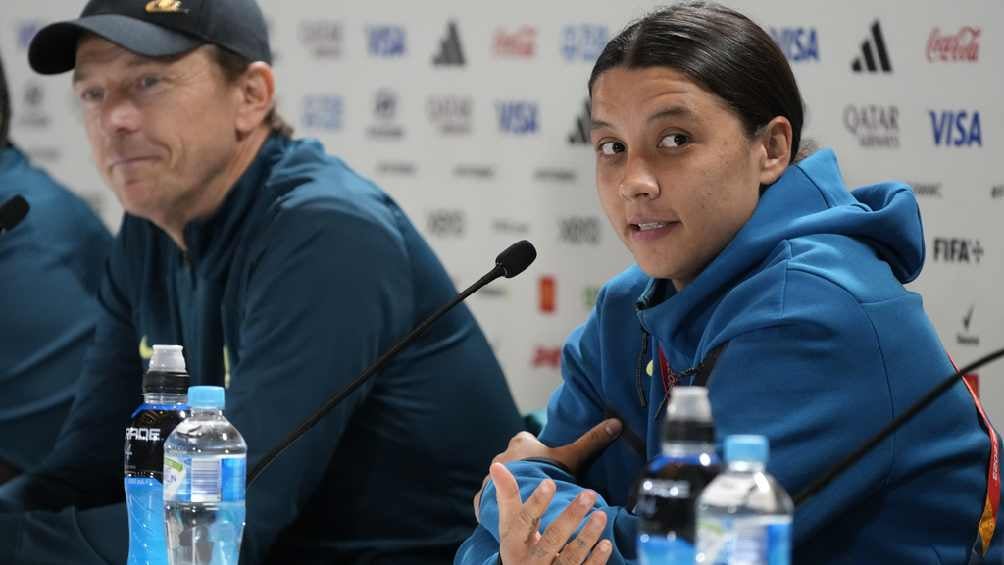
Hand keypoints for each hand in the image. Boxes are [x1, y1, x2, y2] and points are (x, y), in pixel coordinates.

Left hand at [474, 418, 621, 519]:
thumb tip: (616, 422)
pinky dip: (499, 505)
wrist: (522, 507)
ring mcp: (491, 477)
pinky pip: (491, 499)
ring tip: (529, 503)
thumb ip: (591, 441)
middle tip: (541, 483)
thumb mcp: (571, 458)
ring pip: (503, 480)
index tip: (547, 462)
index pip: (529, 440)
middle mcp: (503, 456)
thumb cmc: (548, 476)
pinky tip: (512, 515)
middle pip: (516, 460)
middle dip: (525, 469)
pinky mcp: (484, 498)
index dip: (538, 452)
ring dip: (513, 488)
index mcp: (521, 443)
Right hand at [492, 463, 611, 564]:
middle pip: (551, 539)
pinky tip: (605, 543)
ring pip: (570, 557)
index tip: (550, 482)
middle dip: (571, 517)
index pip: (524, 522)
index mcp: (513, 545)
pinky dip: (595, 560)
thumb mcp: (510, 526)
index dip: (536, 503)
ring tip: (601, 514)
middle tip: (589, 494)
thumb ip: (507, 498)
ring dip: (587, 536)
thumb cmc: (519, 547)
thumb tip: (497, 465)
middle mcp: (530, 563)